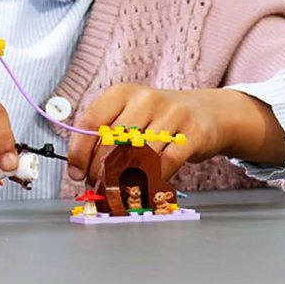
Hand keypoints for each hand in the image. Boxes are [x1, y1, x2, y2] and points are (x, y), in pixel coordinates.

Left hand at [67, 85, 284, 184]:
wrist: (207, 113)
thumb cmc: (158, 119)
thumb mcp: (129, 115)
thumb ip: (104, 136)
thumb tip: (80, 170)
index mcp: (122, 92)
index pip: (90, 121)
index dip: (79, 152)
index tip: (77, 173)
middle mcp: (145, 99)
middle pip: (112, 142)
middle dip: (101, 171)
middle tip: (100, 187)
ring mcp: (171, 114)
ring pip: (138, 156)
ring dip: (125, 181)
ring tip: (121, 191)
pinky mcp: (193, 134)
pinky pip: (165, 165)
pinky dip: (152, 182)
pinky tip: (146, 188)